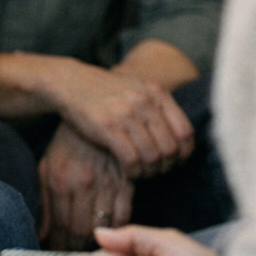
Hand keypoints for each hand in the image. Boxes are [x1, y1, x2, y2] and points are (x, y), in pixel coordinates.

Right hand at [36, 57, 193, 177]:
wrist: (69, 82)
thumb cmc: (104, 92)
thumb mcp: (136, 90)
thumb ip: (158, 108)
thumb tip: (182, 137)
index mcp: (157, 93)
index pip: (186, 132)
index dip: (183, 153)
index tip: (173, 162)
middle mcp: (146, 102)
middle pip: (171, 148)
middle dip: (165, 166)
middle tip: (154, 171)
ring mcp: (127, 114)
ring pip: (153, 157)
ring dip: (149, 172)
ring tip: (140, 173)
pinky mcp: (108, 127)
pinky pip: (131, 160)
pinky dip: (133, 172)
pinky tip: (127, 172)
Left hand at [38, 124, 134, 250]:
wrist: (95, 113)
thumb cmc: (69, 145)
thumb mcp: (49, 167)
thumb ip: (44, 202)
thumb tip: (42, 234)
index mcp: (59, 179)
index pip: (60, 226)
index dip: (60, 245)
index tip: (59, 254)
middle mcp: (82, 182)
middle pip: (80, 230)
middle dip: (76, 248)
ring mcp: (104, 180)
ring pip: (102, 225)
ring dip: (97, 242)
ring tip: (91, 249)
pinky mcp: (126, 178)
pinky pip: (123, 213)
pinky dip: (117, 227)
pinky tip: (111, 233)